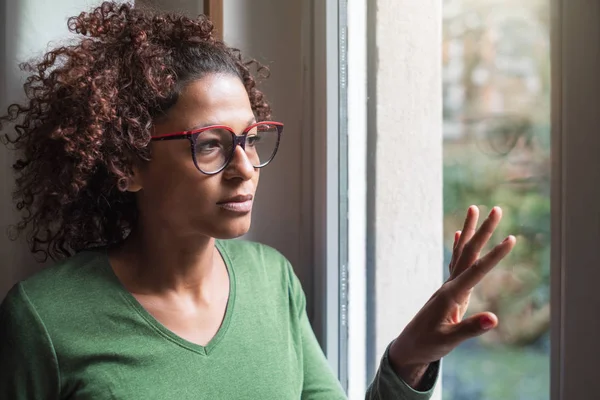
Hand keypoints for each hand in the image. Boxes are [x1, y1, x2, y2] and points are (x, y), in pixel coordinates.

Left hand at [388, 205, 515, 388]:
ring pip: (461, 253)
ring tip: (475, 209)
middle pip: (468, 252)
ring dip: (470, 231)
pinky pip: (455, 263)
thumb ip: (470, 328)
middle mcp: (449, 285)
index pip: (477, 270)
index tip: (512, 239)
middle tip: (496, 208)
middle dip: (483, 230)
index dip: (495, 255)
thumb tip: (493, 319)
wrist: (409, 348)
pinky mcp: (449, 292)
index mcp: (451, 294)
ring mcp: (448, 287)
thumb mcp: (449, 340)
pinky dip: (458, 246)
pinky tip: (457, 234)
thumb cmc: (427, 345)